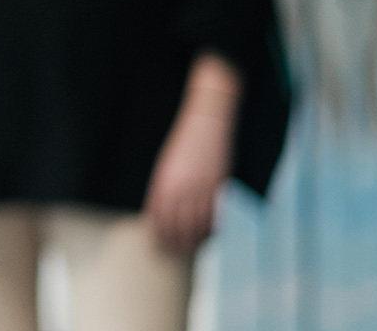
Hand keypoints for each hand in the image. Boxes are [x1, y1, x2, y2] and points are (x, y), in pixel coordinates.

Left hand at [143, 89, 236, 253]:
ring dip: (193, 240)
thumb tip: (161, 213)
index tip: (157, 245)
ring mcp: (201, 189)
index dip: (157, 235)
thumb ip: (163, 189)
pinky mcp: (218, 187)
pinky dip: (211, 229)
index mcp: (163, 184)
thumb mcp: (166, 166)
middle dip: (174, 243)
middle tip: (173, 252)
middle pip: (176, 227)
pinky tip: (208, 234)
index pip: (157, 219)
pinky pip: (214, 216)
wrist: (206, 123)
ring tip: (190, 247)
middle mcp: (180, 189)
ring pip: (196, 226)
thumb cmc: (184, 144)